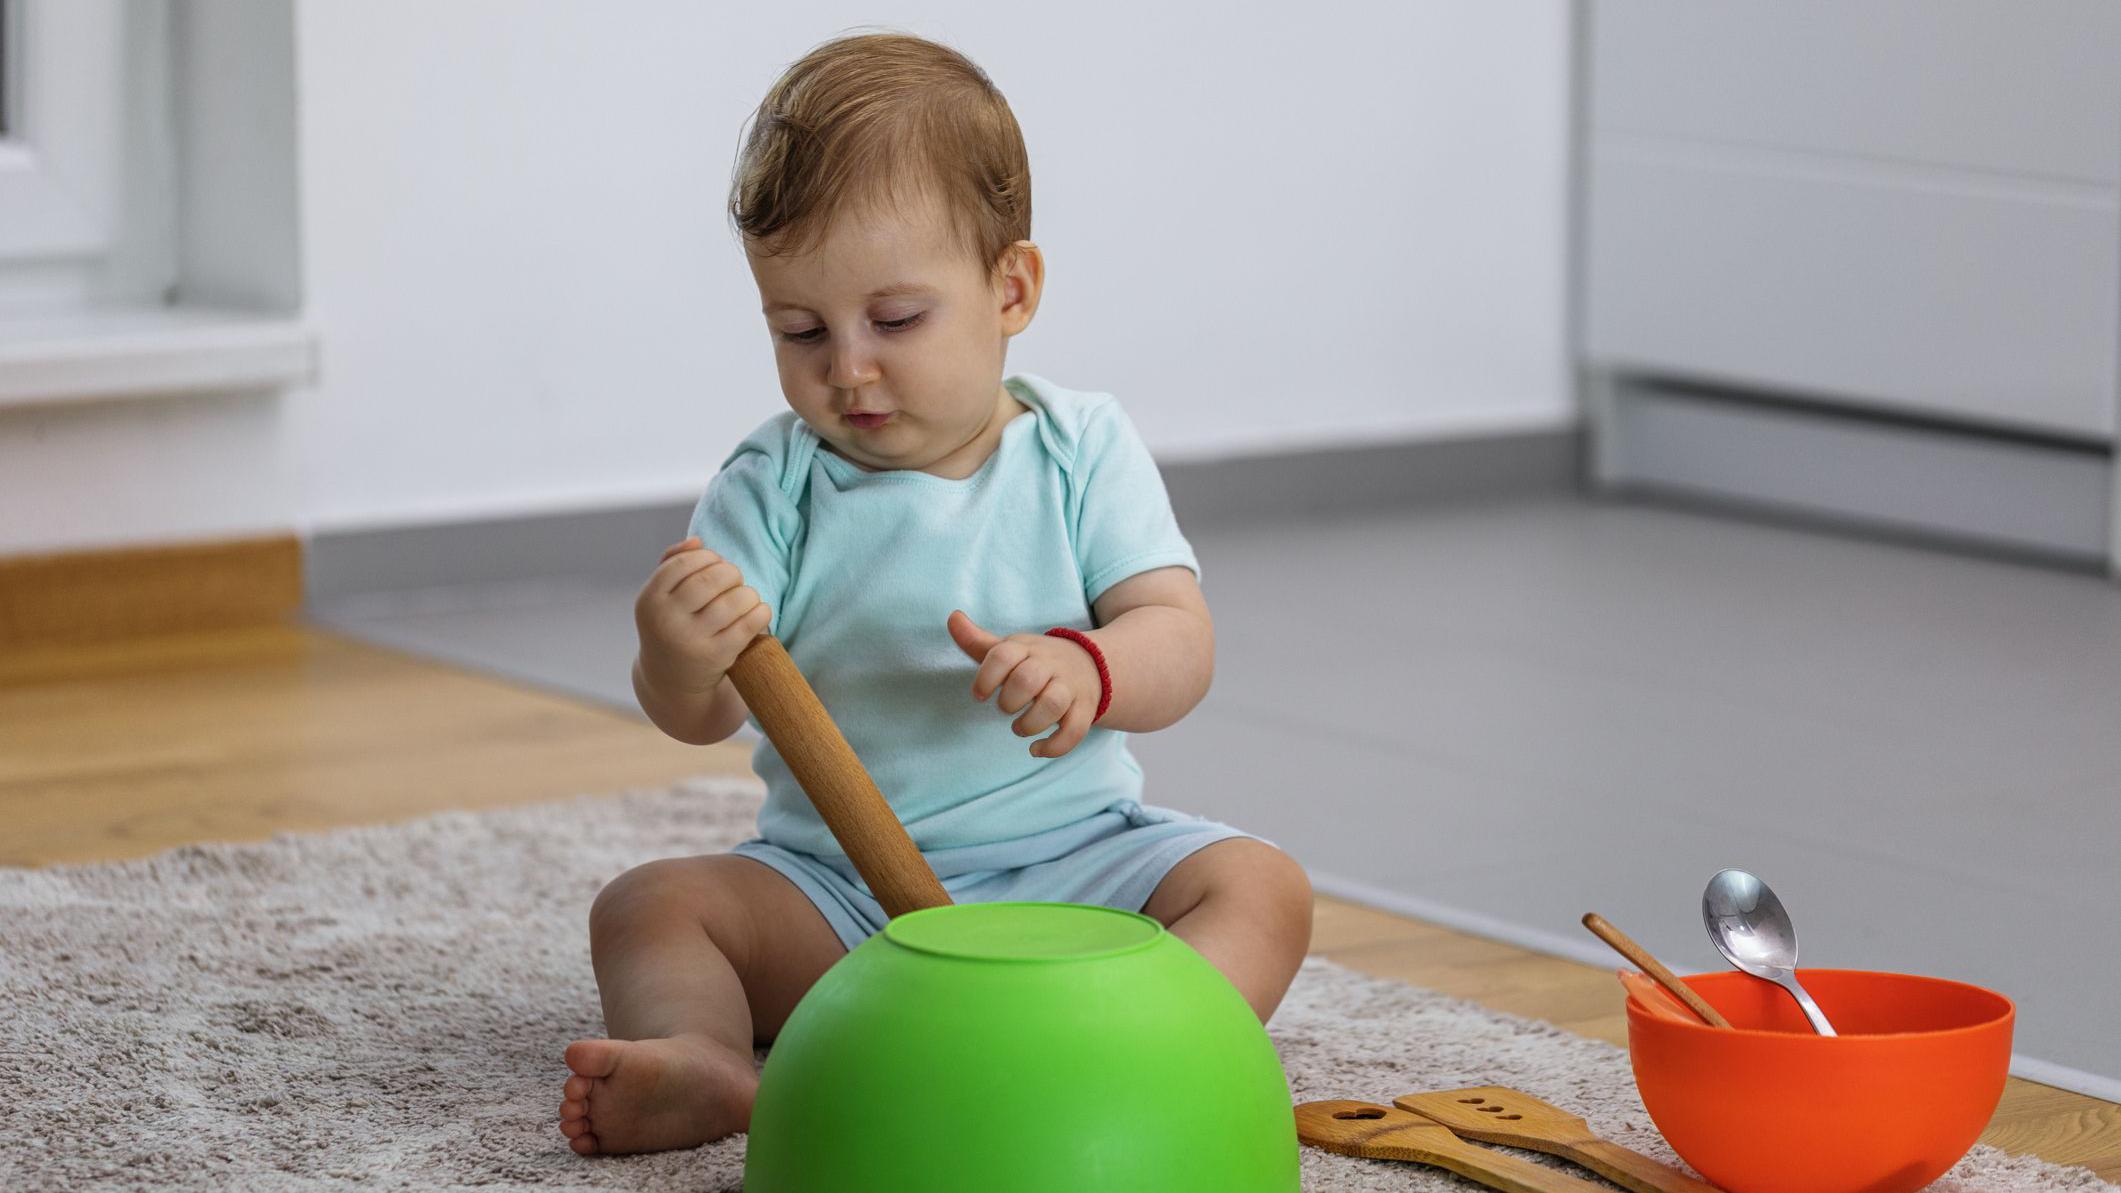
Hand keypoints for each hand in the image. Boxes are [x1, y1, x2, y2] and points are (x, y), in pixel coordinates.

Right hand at [633, 537, 771, 694]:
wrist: (671, 679)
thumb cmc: (672, 624)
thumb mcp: (662, 596)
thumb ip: (673, 562)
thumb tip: (698, 542)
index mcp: (650, 599)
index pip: (685, 563)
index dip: (708, 557)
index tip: (716, 565)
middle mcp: (666, 620)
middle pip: (711, 578)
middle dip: (731, 573)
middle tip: (735, 580)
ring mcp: (691, 640)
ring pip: (733, 601)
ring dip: (748, 593)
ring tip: (746, 597)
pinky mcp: (716, 657)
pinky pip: (748, 625)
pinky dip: (761, 612)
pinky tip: (759, 612)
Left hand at [947, 609, 1100, 757]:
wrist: (1091, 664)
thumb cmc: (1036, 662)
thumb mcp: (1010, 649)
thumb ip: (977, 640)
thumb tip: (953, 617)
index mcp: (1027, 649)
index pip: (1003, 654)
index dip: (986, 677)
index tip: (979, 695)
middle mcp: (1050, 665)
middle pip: (1028, 678)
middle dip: (1009, 700)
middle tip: (1004, 708)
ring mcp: (1070, 687)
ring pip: (1053, 703)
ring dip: (1030, 723)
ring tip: (1019, 728)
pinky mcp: (1085, 709)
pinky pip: (1075, 730)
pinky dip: (1054, 746)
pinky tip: (1036, 750)